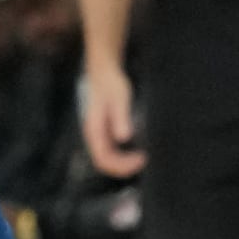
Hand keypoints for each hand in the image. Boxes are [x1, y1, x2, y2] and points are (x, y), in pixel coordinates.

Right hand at [82, 61, 144, 175]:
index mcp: (94, 130)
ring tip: (142, 157)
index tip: (141, 159)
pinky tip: (136, 150)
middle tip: (144, 160)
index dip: (122, 165)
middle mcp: (93, 135)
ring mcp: (98, 134)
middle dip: (124, 167)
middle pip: (104, 162)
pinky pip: (111, 151)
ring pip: (107, 158)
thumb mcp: (119, 98)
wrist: (104, 72)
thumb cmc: (111, 83)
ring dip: (123, 163)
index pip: (103, 159)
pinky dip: (123, 155)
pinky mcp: (103, 131)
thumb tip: (123, 138)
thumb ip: (120, 117)